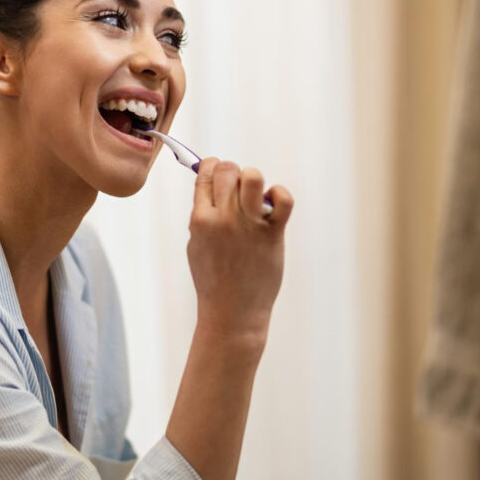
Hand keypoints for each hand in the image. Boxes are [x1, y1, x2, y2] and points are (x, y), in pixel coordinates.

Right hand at [186, 157, 293, 355]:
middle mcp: (224, 219)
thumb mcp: (196, 245)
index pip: (205, 174)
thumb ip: (201, 216)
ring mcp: (249, 226)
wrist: (232, 312)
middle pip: (228, 170)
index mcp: (200, 220)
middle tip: (237, 188)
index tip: (217, 172)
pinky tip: (273, 204)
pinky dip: (280, 194)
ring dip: (253, 179)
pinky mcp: (272, 234)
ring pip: (253, 177)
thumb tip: (210, 186)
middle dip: (232, 172)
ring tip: (254, 195)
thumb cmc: (213, 280)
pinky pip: (283, 199)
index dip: (212, 167)